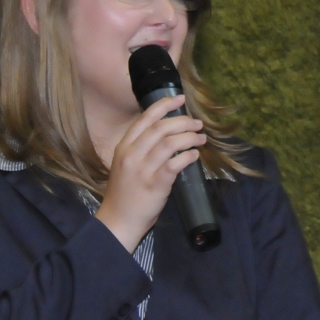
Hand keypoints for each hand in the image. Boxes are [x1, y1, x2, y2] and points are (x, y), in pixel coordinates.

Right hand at [94, 94, 206, 251]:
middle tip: (197, 124)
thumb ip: (141, 148)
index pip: (145, 119)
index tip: (180, 99)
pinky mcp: (155, 184)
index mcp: (123, 147)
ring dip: (189, 138)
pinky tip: (195, 155)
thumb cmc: (125, 193)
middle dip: (182, 122)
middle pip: (160, 128)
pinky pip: (176, 164)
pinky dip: (188, 156)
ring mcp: (143, 169)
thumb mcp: (126, 164)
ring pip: (169, 143)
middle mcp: (131, 154)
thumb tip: (168, 133)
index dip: (164, 106)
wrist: (119, 220)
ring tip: (201, 139)